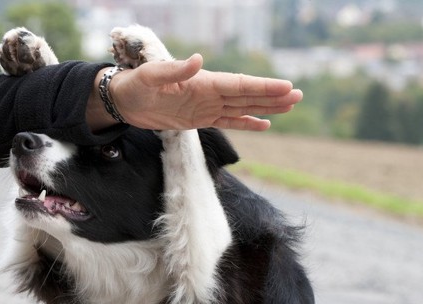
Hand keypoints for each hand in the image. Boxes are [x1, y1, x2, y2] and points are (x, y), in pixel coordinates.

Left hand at [90, 54, 302, 131]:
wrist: (123, 102)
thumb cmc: (135, 86)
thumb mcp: (150, 76)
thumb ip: (175, 69)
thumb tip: (199, 60)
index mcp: (203, 82)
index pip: (239, 85)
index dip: (262, 87)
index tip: (285, 87)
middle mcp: (209, 93)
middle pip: (247, 95)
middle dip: (272, 96)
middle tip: (299, 96)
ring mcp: (206, 107)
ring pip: (242, 107)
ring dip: (265, 107)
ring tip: (290, 106)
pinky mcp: (199, 120)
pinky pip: (228, 121)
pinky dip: (247, 123)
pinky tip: (264, 125)